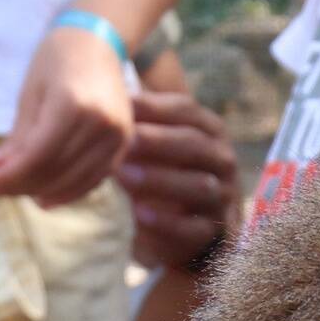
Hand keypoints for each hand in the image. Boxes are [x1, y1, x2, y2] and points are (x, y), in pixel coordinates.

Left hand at [0, 17, 133, 206]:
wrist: (98, 42)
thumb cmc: (56, 61)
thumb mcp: (30, 96)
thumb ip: (15, 140)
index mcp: (73, 104)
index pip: (37, 157)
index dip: (9, 177)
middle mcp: (102, 122)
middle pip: (56, 172)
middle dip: (19, 186)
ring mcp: (119, 134)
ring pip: (75, 181)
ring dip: (40, 192)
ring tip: (13, 191)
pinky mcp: (126, 143)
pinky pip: (95, 179)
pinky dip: (69, 192)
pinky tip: (44, 196)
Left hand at [115, 74, 238, 271]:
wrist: (189, 233)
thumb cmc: (166, 175)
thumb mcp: (157, 145)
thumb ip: (139, 121)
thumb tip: (98, 87)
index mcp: (209, 131)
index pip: (187, 110)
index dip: (155, 106)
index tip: (122, 104)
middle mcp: (221, 160)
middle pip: (194, 144)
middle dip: (158, 141)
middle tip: (123, 140)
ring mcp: (221, 196)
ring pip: (198, 185)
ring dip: (160, 179)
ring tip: (124, 176)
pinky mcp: (213, 232)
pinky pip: (194, 227)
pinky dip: (168, 222)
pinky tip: (140, 214)